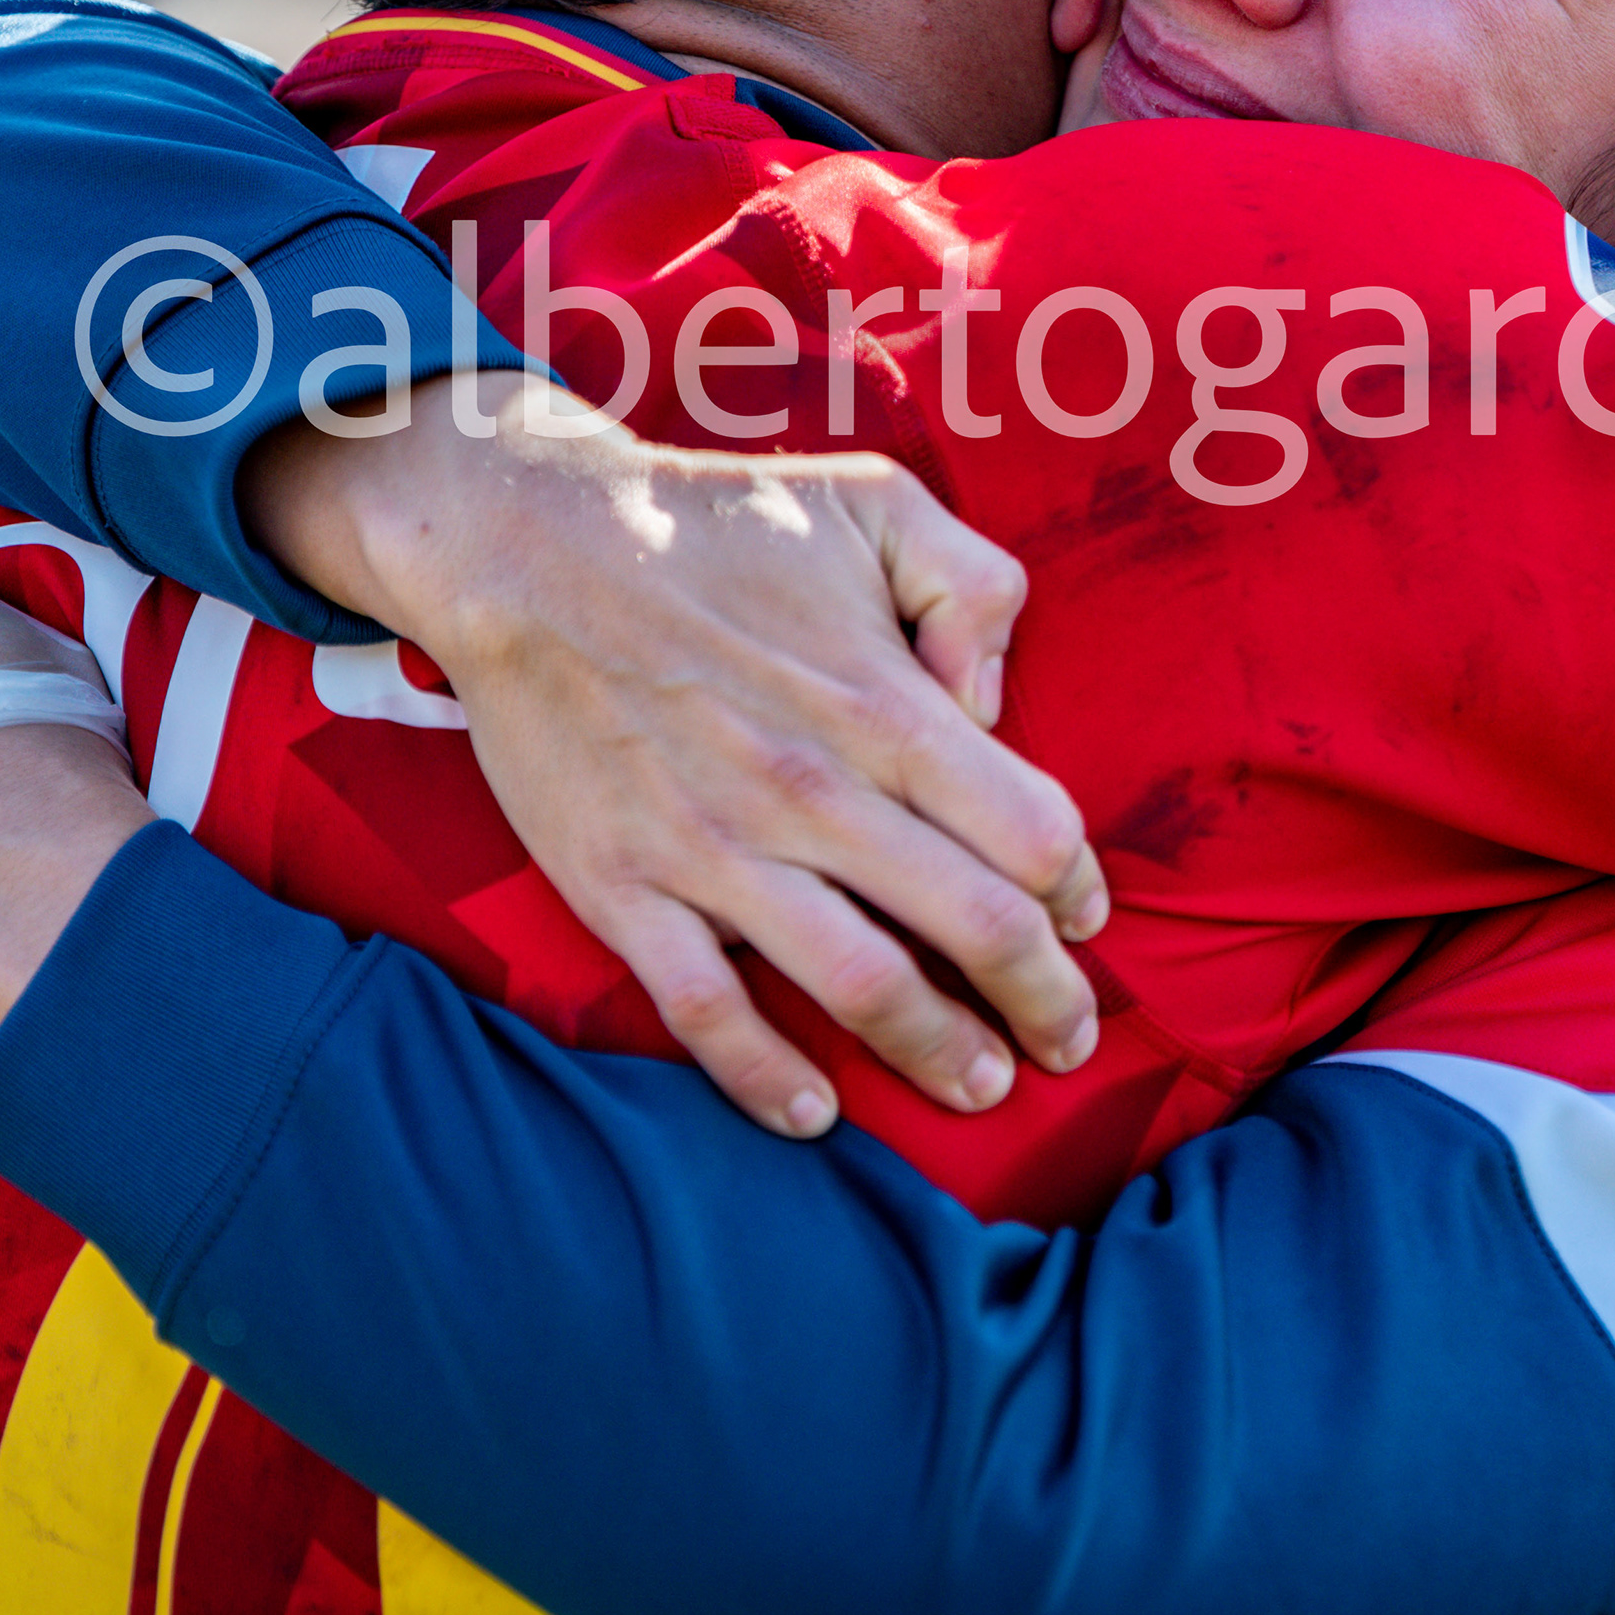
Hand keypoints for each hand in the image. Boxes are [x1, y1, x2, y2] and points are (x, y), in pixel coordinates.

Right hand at [248, 373, 1104, 1138]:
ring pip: (861, 985)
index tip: (1086, 915)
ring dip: (938, 1050)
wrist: (528, 545)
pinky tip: (817, 1113)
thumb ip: (972, 585)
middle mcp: (814, 792)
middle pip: (976, 926)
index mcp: (885, 703)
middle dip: (1045, 998)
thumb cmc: (715, 523)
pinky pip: (706, 1010)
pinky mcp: (624, 888)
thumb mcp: (874, 502)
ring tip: (982, 1087)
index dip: (1077, 887)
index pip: (1031, 831)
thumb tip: (995, 700)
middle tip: (1069, 1041)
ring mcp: (715, 850)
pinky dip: (766, 1077)